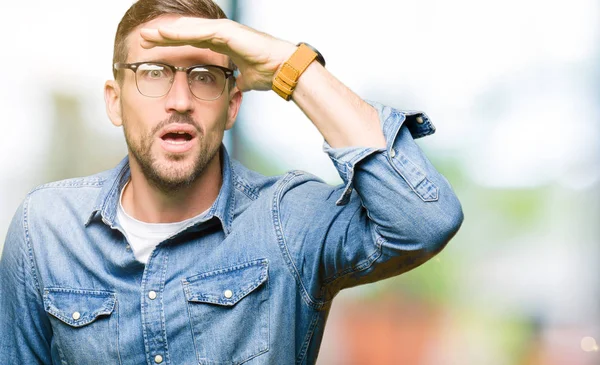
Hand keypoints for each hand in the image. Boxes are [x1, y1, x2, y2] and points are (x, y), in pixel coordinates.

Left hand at [139, 17, 295, 91]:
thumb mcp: (245, 80)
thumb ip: (236, 81)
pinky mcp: (226, 32)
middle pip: (185, 33)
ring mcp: (223, 31)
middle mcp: (220, 35)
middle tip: (142, 39)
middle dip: (163, 36)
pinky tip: (166, 33)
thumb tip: (234, 88)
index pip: (191, 42)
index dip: (172, 46)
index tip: (154, 51)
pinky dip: (181, 31)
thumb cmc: (268, 72)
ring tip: (147, 34)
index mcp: (222, 44)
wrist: (282, 68)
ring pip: (188, 29)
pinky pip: (199, 31)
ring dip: (167, 32)